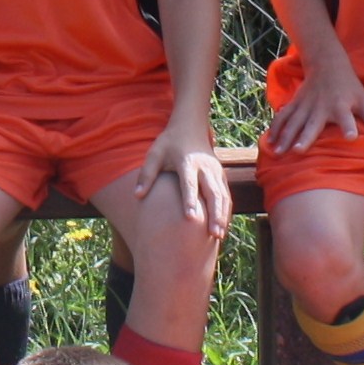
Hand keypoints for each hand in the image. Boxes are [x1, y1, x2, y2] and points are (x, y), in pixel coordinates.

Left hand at [135, 121, 230, 238]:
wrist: (191, 128)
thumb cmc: (169, 143)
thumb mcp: (154, 154)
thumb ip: (146, 175)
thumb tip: (137, 195)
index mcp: (187, 162)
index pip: (189, 184)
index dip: (190, 200)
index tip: (190, 217)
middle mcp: (205, 167)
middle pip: (213, 192)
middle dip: (215, 214)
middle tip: (213, 234)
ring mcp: (216, 171)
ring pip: (223, 196)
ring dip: (222, 216)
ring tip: (218, 236)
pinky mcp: (221, 175)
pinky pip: (226, 195)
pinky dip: (226, 211)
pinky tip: (222, 227)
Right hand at [265, 59, 363, 154]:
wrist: (327, 63)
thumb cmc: (349, 86)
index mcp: (341, 106)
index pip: (347, 118)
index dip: (349, 127)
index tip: (351, 137)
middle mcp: (321, 106)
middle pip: (312, 123)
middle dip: (304, 137)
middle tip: (298, 151)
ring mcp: (305, 105)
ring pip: (293, 122)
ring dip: (285, 137)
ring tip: (278, 153)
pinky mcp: (295, 103)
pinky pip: (283, 117)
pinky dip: (275, 129)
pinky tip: (268, 142)